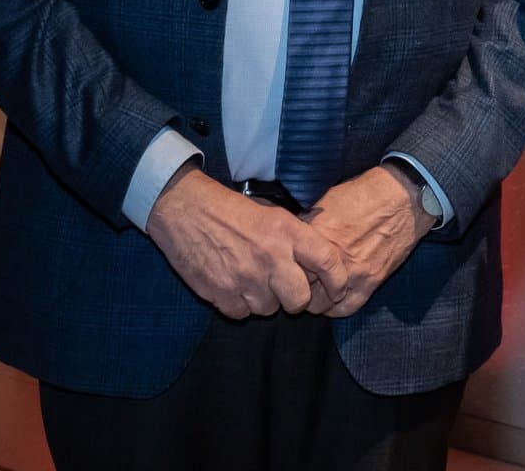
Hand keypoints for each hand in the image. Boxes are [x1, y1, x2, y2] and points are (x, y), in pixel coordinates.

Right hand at [146, 167, 349, 319]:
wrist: (187, 210)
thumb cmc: (234, 211)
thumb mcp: (274, 213)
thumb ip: (298, 237)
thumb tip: (324, 260)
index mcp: (288, 232)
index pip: (327, 262)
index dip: (338, 282)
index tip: (337, 290)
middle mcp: (270, 256)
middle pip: (299, 300)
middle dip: (296, 300)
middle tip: (287, 290)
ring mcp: (245, 277)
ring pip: (269, 310)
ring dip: (265, 301)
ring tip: (253, 280)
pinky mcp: (220, 293)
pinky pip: (242, 313)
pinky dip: (240, 305)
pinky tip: (234, 286)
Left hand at [300, 165, 436, 316]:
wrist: (404, 198)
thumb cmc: (366, 194)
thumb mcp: (327, 201)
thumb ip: (307, 225)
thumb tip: (291, 239)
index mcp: (317, 235)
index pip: (286, 264)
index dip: (283, 267)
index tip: (285, 266)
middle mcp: (332, 259)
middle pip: (299, 287)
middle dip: (295, 284)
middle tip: (297, 280)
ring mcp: (352, 273)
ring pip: (319, 305)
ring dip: (314, 300)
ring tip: (315, 290)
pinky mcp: (371, 282)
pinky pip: (345, 308)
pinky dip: (335, 308)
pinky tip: (333, 298)